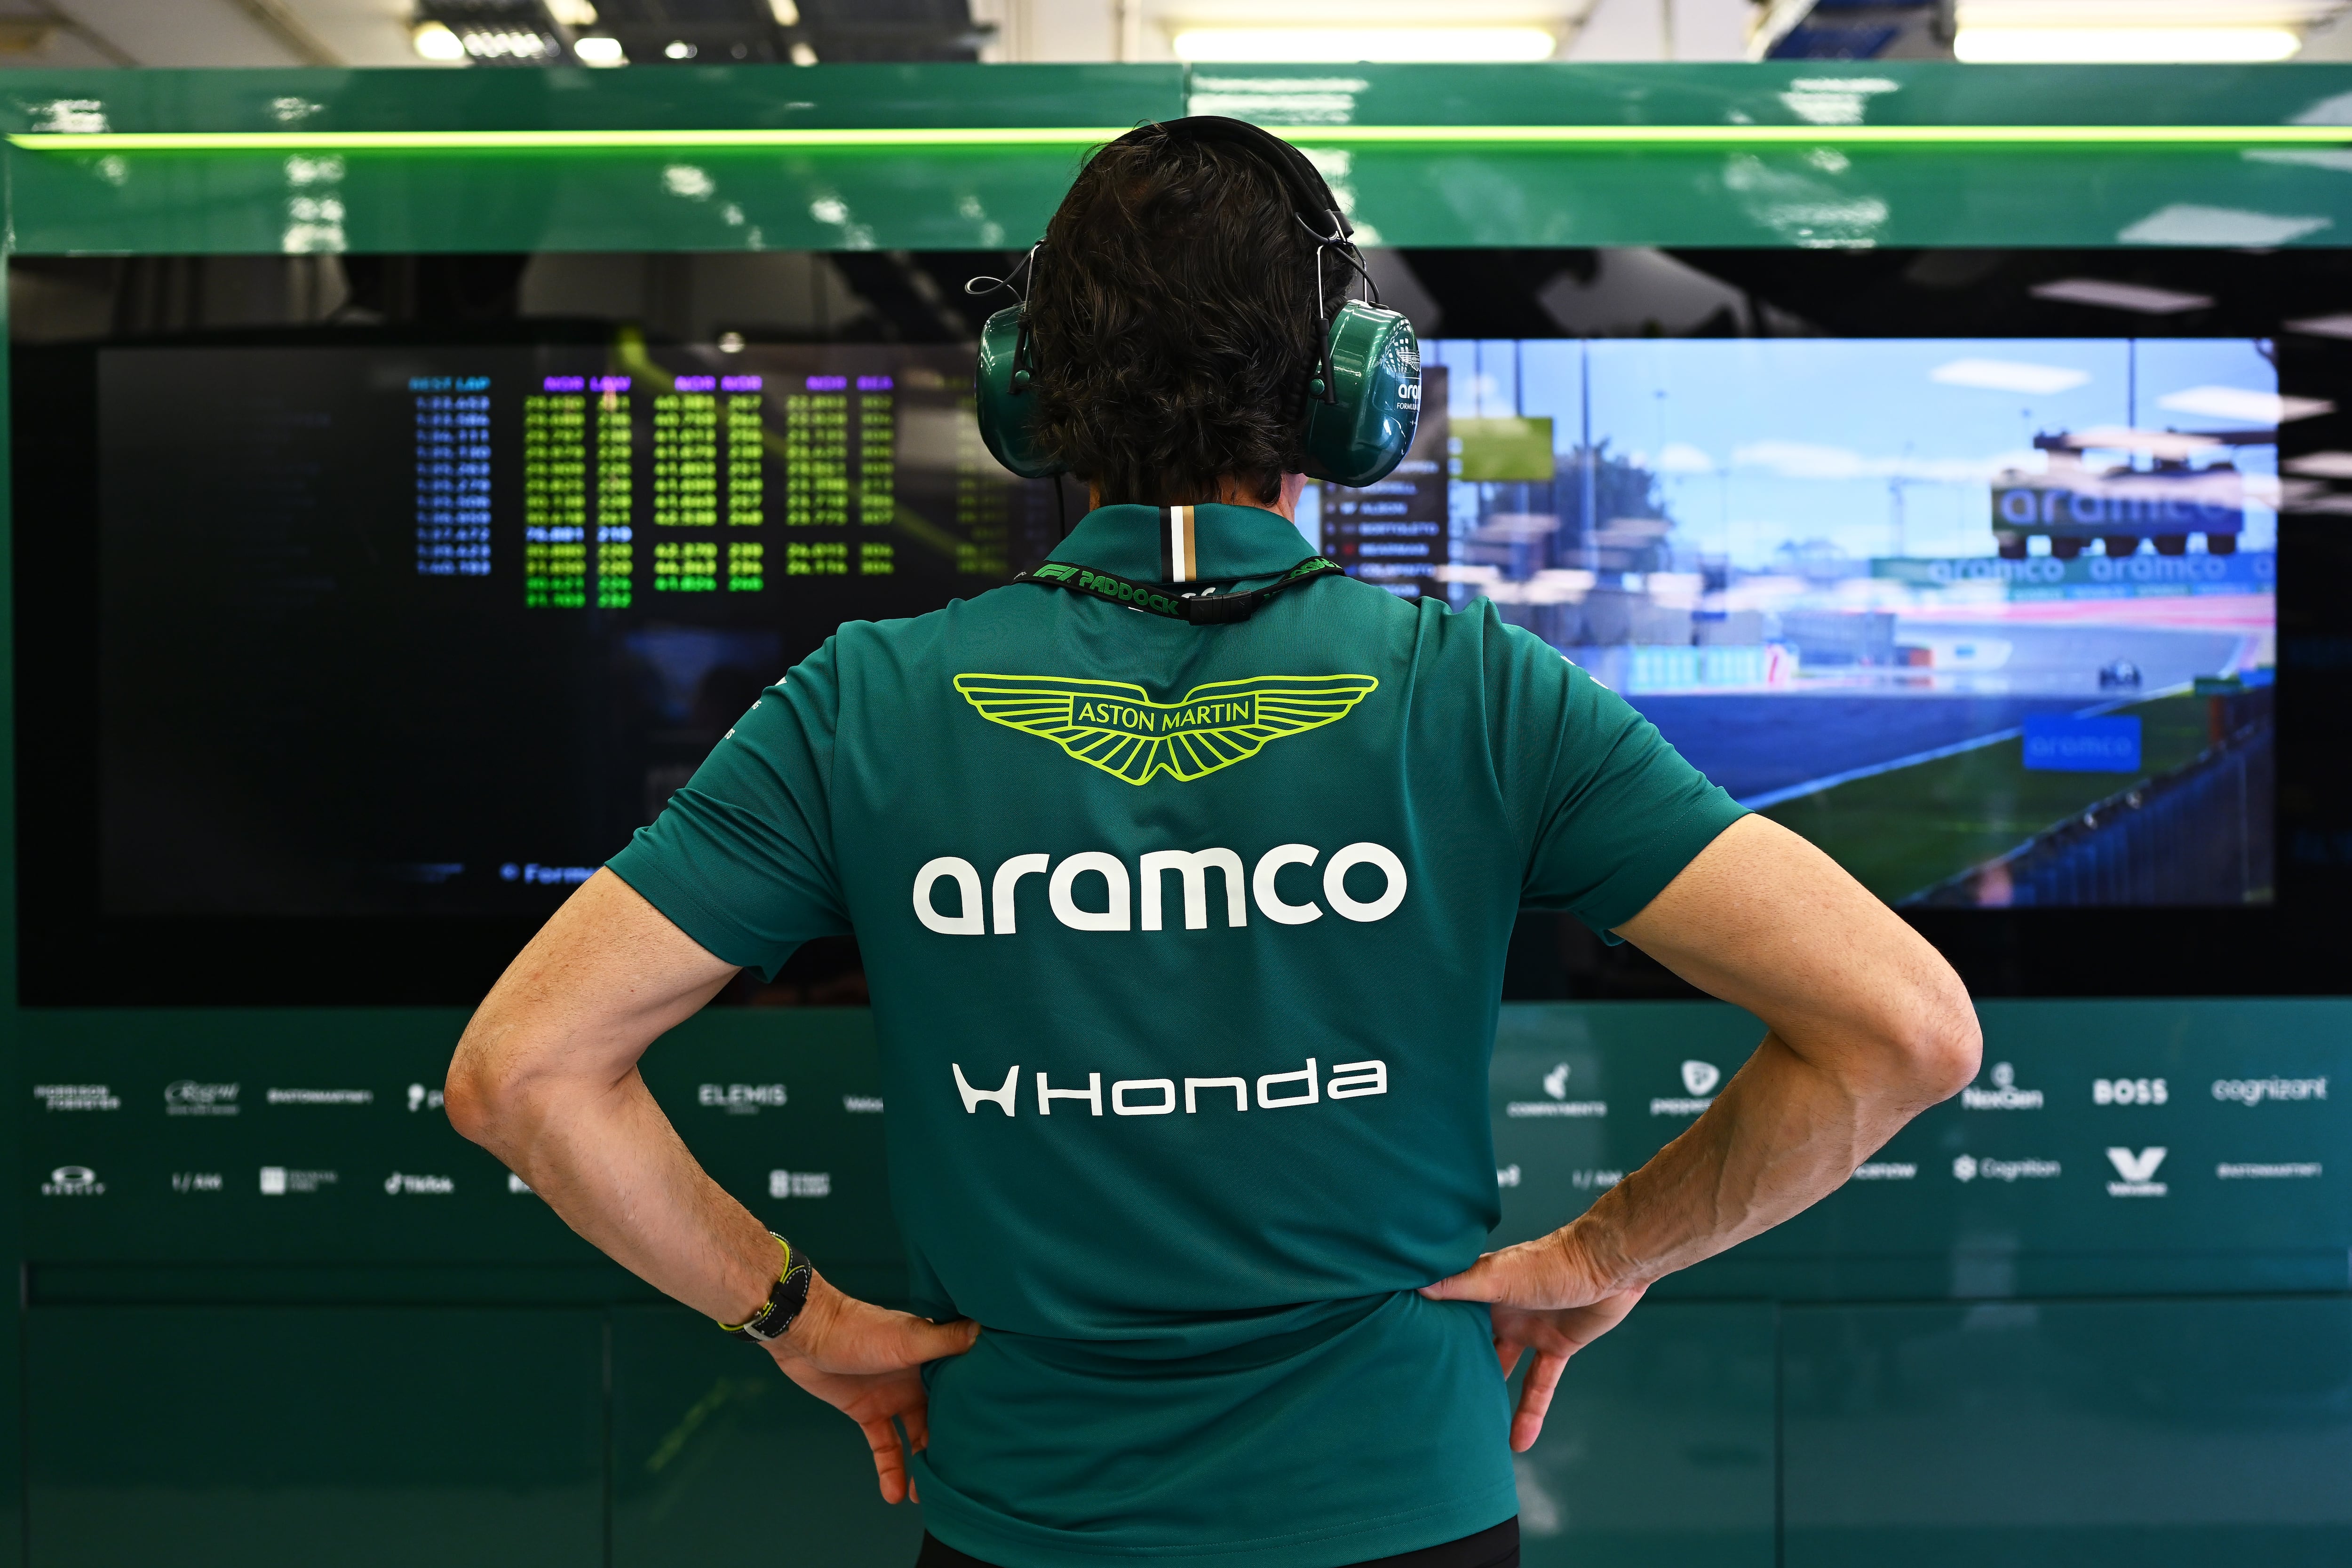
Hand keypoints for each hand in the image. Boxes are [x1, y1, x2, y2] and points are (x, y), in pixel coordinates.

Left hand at [766, 1272, 980, 1502]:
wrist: (805, 1334)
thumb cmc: (858, 1328)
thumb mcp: (908, 1337)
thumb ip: (945, 1339)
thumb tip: (985, 1330)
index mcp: (932, 1356)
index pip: (961, 1389)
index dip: (975, 1412)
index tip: (991, 1439)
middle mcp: (916, 1378)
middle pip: (941, 1417)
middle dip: (950, 1448)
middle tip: (960, 1479)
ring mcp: (892, 1396)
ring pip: (915, 1436)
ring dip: (921, 1465)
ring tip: (927, 1497)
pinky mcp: (868, 1412)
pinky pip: (885, 1445)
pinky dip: (890, 1469)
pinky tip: (895, 1494)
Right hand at [1420, 1227, 1644, 1452]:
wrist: (1611, 1265)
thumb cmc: (1554, 1261)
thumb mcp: (1501, 1275)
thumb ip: (1461, 1284)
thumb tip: (1418, 1288)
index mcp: (1484, 1288)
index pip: (1449, 1312)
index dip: (1430, 1332)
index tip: (1404, 1355)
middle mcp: (1504, 1309)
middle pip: (1474, 1343)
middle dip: (1456, 1367)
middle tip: (1431, 1399)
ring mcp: (1531, 1329)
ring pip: (1503, 1367)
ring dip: (1490, 1395)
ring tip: (1469, 1427)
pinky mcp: (1557, 1346)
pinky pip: (1539, 1385)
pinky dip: (1531, 1412)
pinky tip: (1519, 1441)